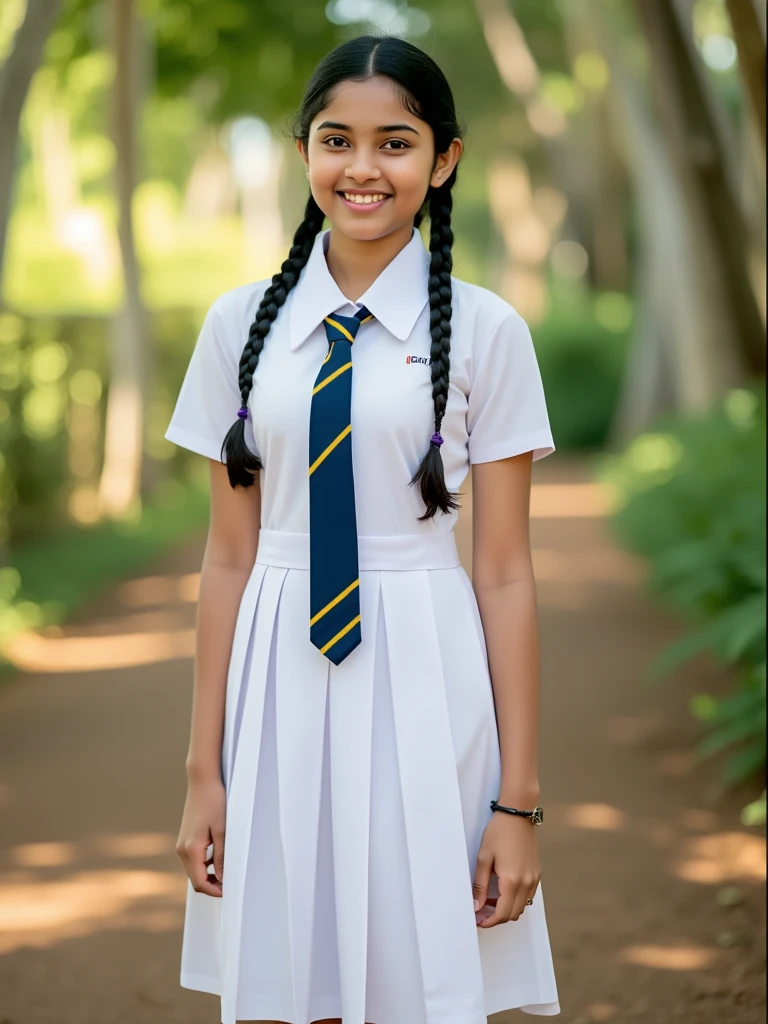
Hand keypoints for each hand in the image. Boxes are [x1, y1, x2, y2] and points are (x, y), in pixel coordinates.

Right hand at [176, 775, 225, 896]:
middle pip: (195, 879)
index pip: (199, 883)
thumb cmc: (214, 802)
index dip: (215, 891)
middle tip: (232, 882)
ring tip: (228, 869)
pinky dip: (205, 864)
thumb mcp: (223, 830)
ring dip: (209, 874)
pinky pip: (194, 859)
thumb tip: (223, 879)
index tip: (230, 890)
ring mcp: (182, 844)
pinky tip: (219, 857)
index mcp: (190, 850)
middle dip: (212, 885)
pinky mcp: (185, 839)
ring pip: (194, 870)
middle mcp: (182, 849)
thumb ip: (222, 857)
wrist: (202, 780)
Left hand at [472, 810, 539, 927]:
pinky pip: (528, 896)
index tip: (478, 921)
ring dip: (507, 909)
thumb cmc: (499, 832)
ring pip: (522, 907)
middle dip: (497, 918)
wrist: (518, 814)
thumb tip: (476, 906)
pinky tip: (503, 890)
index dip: (489, 922)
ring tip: (490, 901)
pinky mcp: (537, 873)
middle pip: (513, 914)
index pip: (502, 914)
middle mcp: (526, 883)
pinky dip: (516, 900)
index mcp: (512, 881)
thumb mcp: (484, 857)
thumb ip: (480, 885)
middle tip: (481, 912)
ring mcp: (534, 879)